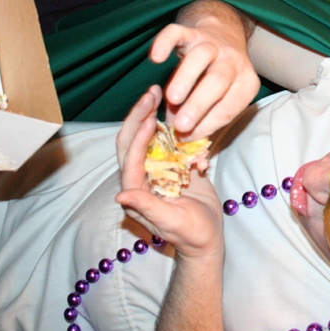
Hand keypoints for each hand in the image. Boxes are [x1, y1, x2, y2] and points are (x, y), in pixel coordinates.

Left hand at [116, 86, 223, 258]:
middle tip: (151, 92)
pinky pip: (171, 141)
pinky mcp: (174, 165)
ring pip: (150, 136)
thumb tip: (121, 195)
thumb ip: (146, 207)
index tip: (149, 118)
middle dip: (139, 115)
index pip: (130, 158)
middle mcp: (143, 175)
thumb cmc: (189, 235)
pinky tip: (183, 113)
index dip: (137, 137)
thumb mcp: (169, 222)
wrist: (208, 238)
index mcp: (137, 189)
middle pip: (132, 140)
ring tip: (160, 92)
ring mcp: (158, 168)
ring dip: (153, 114)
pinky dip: (177, 127)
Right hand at [149, 0, 259, 140]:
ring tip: (171, 98)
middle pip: (219, 82)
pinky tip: (156, 58)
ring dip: (186, 78)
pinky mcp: (192, 32)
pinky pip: (178, 33)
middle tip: (180, 125)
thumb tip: (183, 138)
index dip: (207, 124)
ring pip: (201, 57)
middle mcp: (233, 62)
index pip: (229, 107)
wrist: (225, 34)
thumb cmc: (221, 77)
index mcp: (245, 83)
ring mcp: (213, 44)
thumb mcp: (223, 98)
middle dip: (199, 105)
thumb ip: (205, 117)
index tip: (186, 137)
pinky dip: (166, 43)